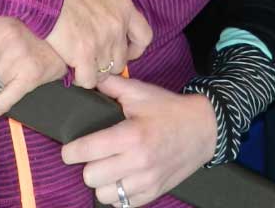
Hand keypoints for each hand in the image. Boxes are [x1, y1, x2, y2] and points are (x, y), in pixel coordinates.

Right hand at [46, 0, 153, 87]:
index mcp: (124, 7)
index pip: (144, 37)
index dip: (136, 48)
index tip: (125, 50)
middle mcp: (117, 27)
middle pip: (122, 58)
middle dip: (110, 60)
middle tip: (94, 57)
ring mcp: (101, 42)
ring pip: (105, 71)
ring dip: (94, 70)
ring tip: (81, 63)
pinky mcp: (82, 54)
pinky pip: (88, 78)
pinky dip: (80, 77)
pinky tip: (71, 69)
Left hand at [60, 73, 215, 206]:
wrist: (204, 128)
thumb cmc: (169, 110)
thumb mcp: (140, 92)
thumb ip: (110, 85)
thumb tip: (86, 79)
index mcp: (131, 135)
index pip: (86, 151)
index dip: (71, 150)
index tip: (71, 149)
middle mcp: (138, 162)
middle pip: (91, 177)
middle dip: (88, 165)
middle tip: (94, 156)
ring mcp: (147, 180)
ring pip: (104, 195)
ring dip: (102, 182)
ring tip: (108, 168)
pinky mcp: (155, 192)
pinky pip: (123, 204)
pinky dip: (118, 194)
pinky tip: (122, 179)